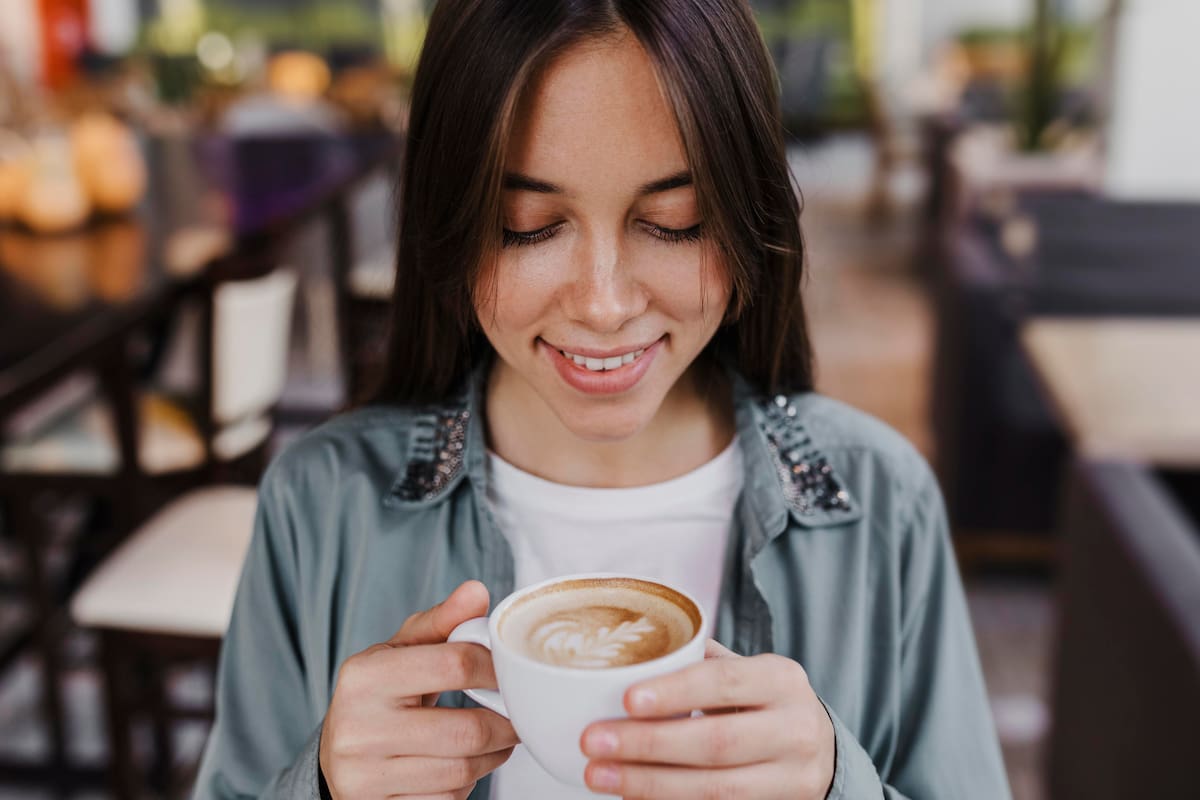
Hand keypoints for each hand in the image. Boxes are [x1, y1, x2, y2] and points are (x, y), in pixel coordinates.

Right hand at [319, 581, 517, 798]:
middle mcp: (358, 727)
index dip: (494, 669)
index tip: (509, 673)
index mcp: (365, 676)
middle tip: (517, 716)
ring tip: (497, 740)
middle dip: (505, 725)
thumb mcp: (399, 651)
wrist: (335, 754)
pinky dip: (466, 786)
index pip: (454, 665)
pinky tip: (466, 767)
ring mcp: (365, 776)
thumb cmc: (379, 695)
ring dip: (492, 757)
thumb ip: (440, 622)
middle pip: (465, 731)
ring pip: (461, 771)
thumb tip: (477, 592)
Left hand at [580, 640, 834, 799]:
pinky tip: (632, 796)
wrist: (818, 749)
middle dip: (648, 744)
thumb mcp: (745, 672)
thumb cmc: (763, 702)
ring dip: (649, 784)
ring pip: (716, 789)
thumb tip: (628, 658)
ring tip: (599, 775)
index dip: (675, 692)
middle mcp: (796, 729)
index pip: (724, 682)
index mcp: (782, 680)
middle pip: (717, 742)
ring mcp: (793, 779)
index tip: (626, 700)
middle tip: (594, 740)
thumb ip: (698, 665)